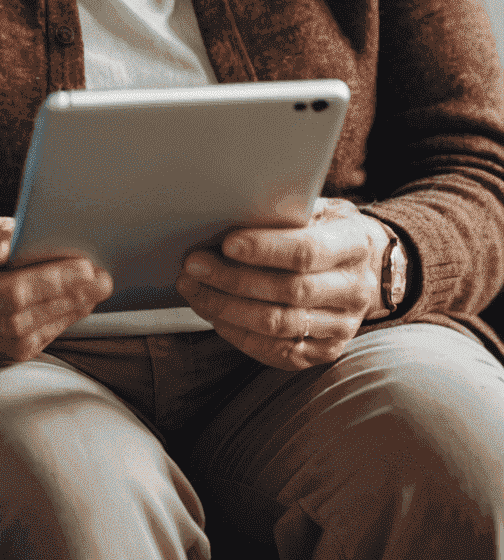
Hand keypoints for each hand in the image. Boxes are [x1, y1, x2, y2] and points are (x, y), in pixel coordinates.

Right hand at [0, 219, 112, 360]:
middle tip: (96, 276)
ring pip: (20, 327)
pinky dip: (56, 325)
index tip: (14, 246)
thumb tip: (37, 241)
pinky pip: (25, 345)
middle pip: (8, 296)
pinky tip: (77, 309)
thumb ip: (6, 233)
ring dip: (65, 310)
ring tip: (95, 293)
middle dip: (58, 286)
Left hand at [175, 197, 386, 369]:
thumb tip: (229, 211)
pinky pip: (278, 351)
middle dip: (233, 279)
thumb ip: (283, 212)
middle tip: (194, 266)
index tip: (226, 244)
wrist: (366, 264)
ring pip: (279, 325)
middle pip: (289, 291)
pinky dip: (239, 334)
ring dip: (227, 308)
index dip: (264, 249)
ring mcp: (343, 325)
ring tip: (193, 288)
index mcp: (354, 245)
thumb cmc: (325, 228)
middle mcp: (354, 290)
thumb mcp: (316, 207)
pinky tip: (213, 314)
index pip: (307, 251)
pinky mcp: (326, 350)